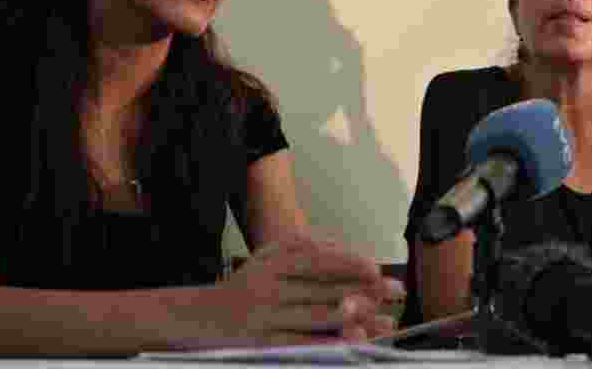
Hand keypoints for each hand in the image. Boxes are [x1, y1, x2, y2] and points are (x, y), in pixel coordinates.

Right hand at [210, 236, 404, 345]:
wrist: (197, 318)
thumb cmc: (245, 285)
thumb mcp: (267, 256)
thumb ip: (302, 247)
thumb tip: (344, 250)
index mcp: (274, 262)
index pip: (319, 260)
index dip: (350, 264)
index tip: (376, 269)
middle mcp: (270, 286)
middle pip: (324, 288)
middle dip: (364, 290)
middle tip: (394, 292)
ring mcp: (266, 316)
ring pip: (317, 316)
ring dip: (354, 318)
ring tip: (382, 319)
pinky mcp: (262, 344)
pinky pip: (301, 344)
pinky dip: (328, 344)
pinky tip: (351, 343)